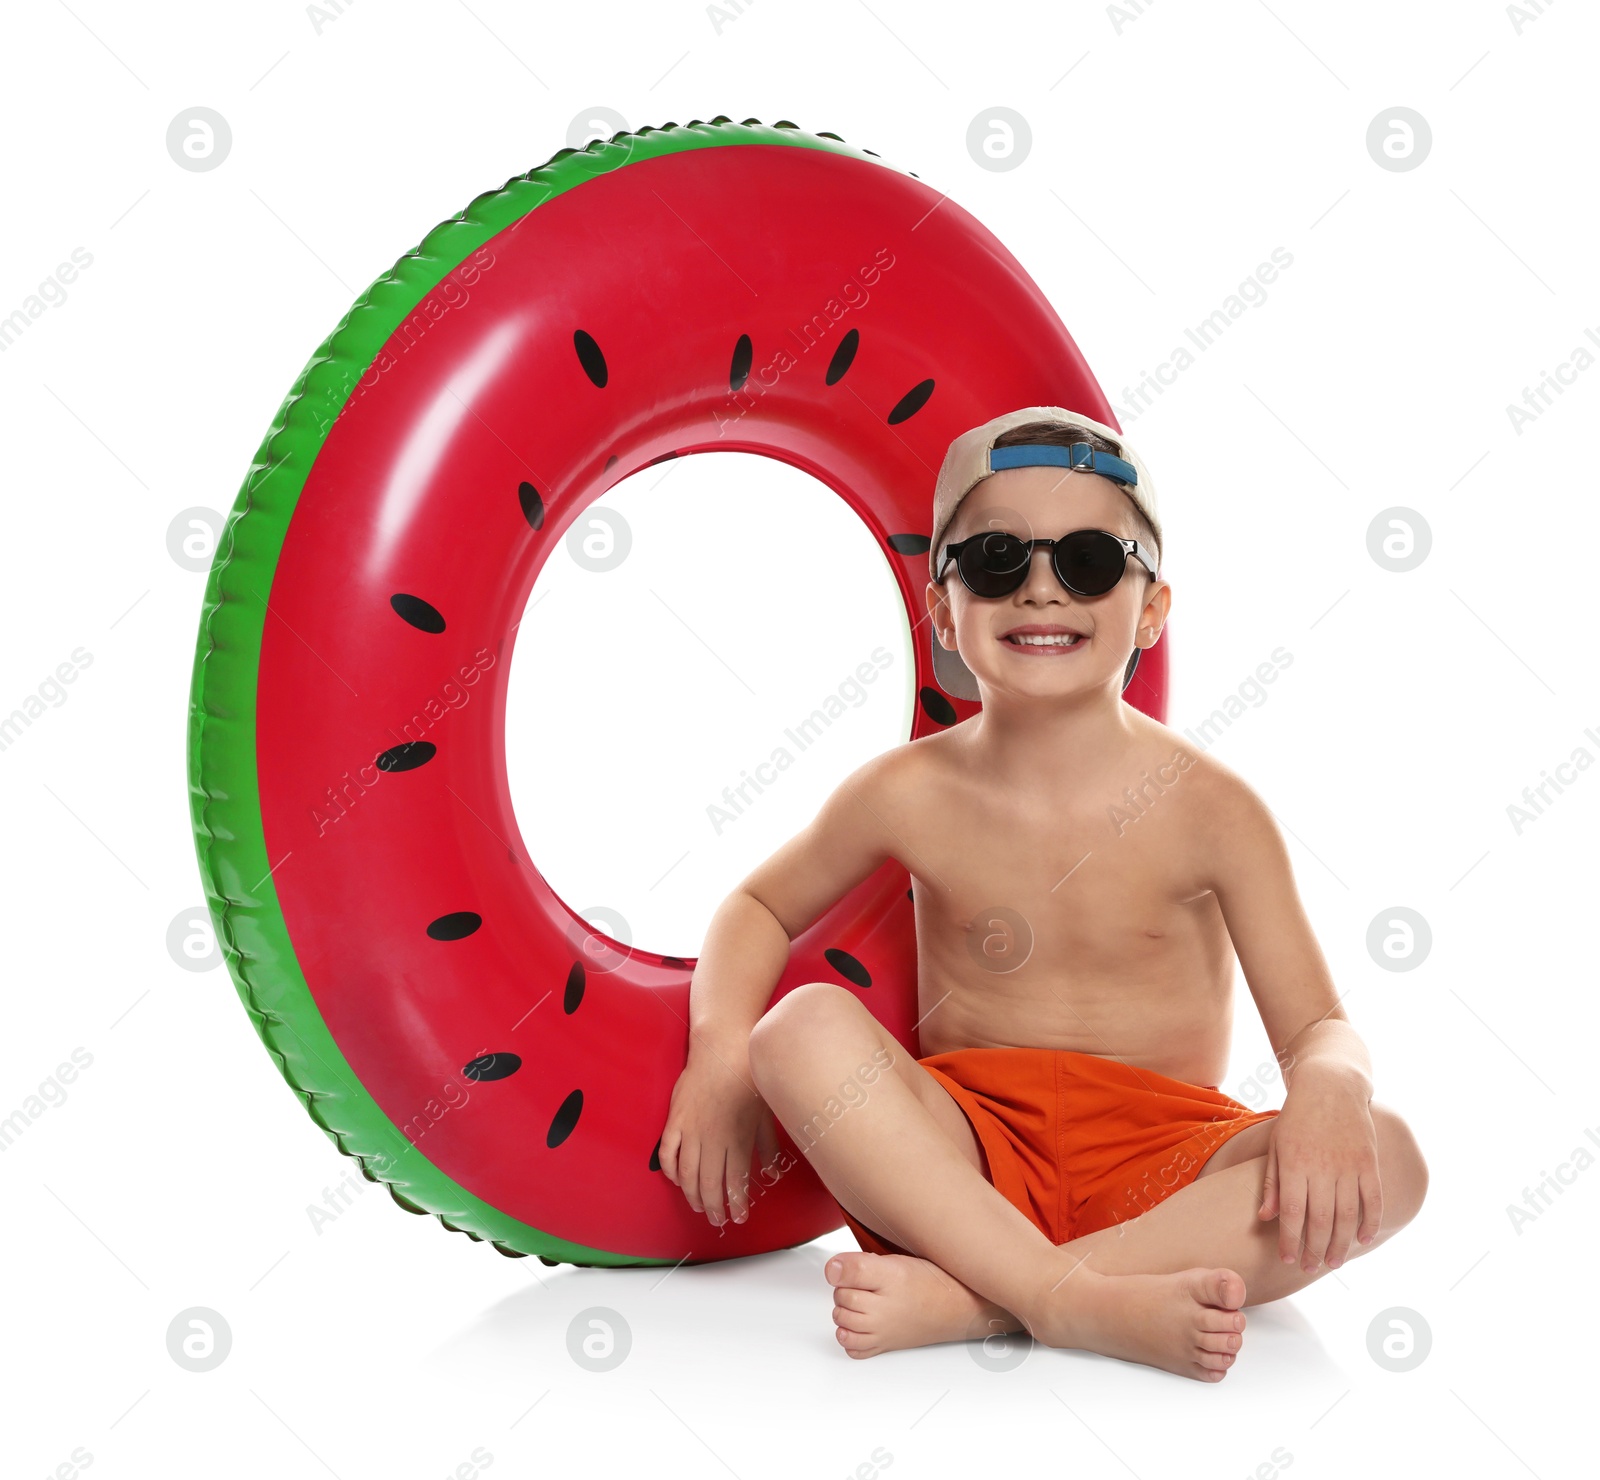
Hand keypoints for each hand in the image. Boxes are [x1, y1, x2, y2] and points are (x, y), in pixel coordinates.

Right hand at [658, 1050, 781, 1227]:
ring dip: (693, 1195)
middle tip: (716, 1220)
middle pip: (710, 1185)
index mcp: (737, 1140)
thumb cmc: (748, 1076)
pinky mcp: (675, 1120)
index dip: (736, 1204)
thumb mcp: (766, 1112)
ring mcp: (691, 1130)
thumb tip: (772, 1172)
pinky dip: (670, 1170)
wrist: (723, 1047)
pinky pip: (668, 1152)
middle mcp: (713, 1140)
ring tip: (698, 1206)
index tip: (739, 1216)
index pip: (735, 1182)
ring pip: (688, 1175)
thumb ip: (768, 1145)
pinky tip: (676, 1180)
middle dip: (714, 1208)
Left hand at [1257, 1069, 1381, 1271]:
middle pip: (1321, 1220)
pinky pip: (1373, 1199)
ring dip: (1341, 1243)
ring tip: (1334, 1262)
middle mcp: (1322, 1168)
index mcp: (1295, 1164)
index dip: (1290, 1240)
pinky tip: (1364, 1240)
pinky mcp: (1369, 1161)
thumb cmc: (1297, 1116)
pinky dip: (1371, 1222)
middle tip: (1309, 1268)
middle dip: (1314, 1249)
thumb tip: (1267, 1218)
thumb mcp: (1276, 1144)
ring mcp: (1349, 1165)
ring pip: (1347, 1215)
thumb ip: (1272, 1182)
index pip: (1293, 1213)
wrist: (1331, 1085)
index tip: (1287, 1259)